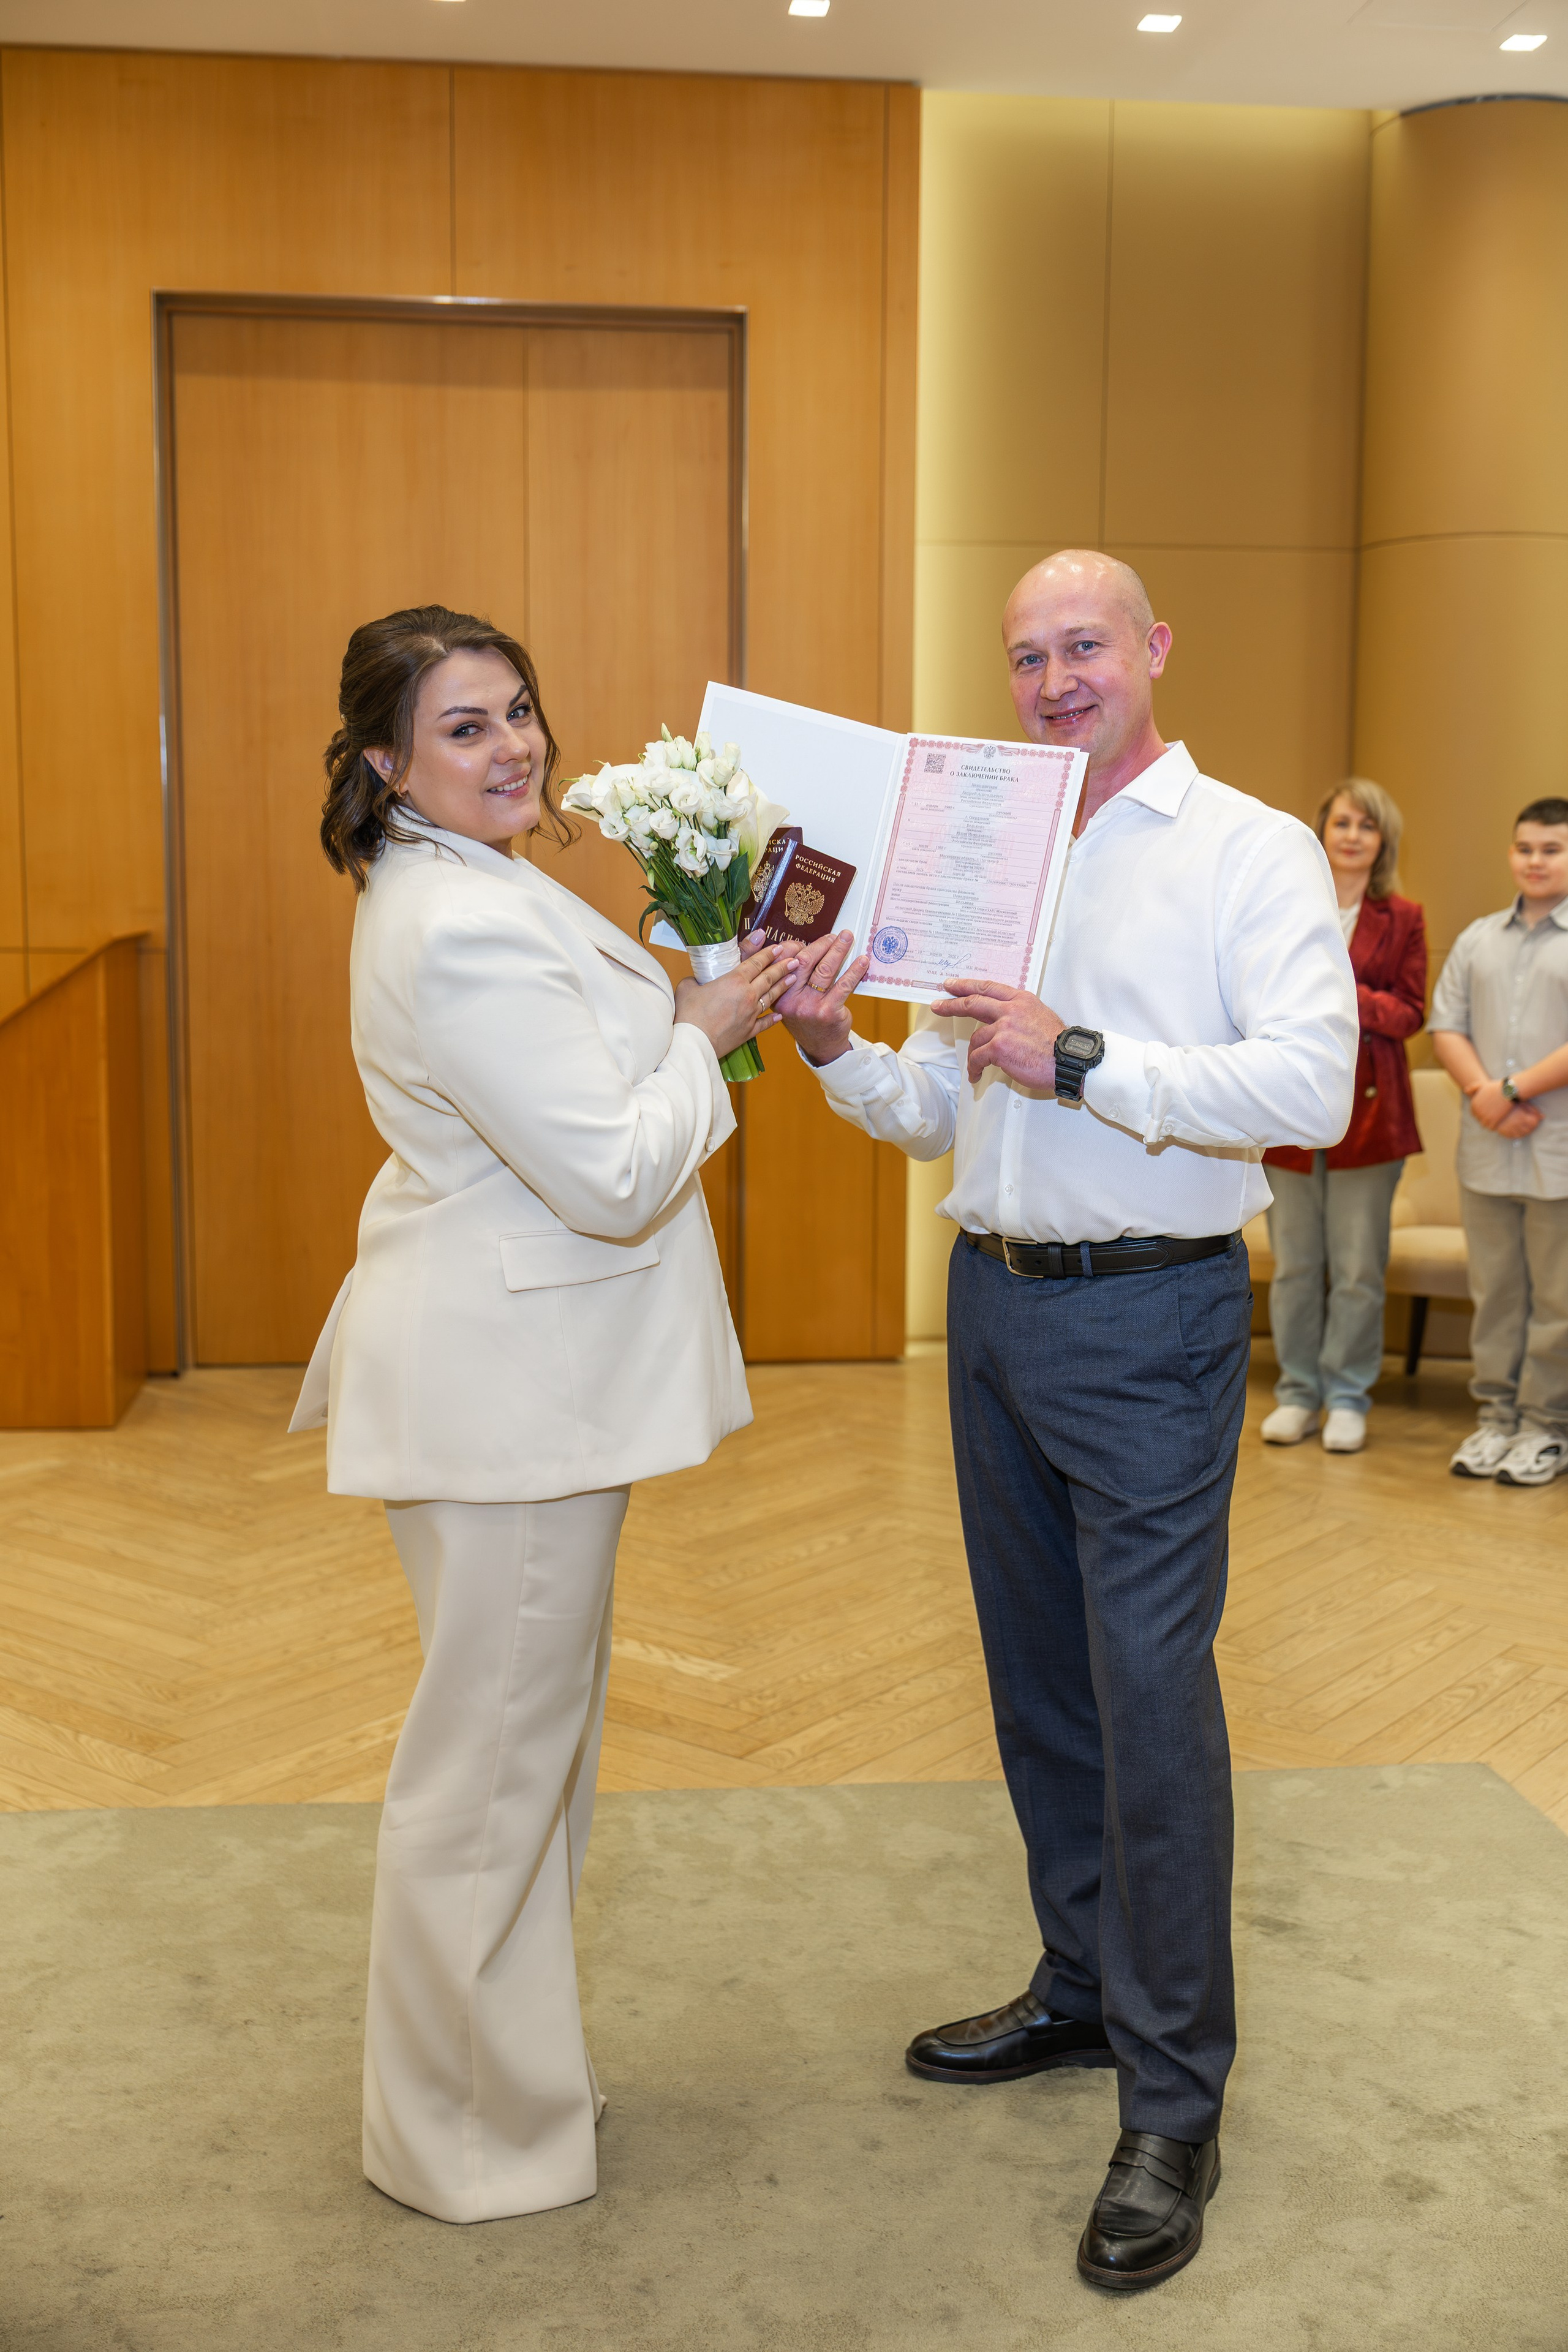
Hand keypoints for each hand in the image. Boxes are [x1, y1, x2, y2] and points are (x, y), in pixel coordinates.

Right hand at [674, 934, 798, 1060]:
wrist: (694, 1042)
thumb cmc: (688, 1014)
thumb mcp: (687, 987)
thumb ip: (696, 979)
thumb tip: (697, 980)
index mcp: (733, 981)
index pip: (756, 963)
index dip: (768, 954)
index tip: (778, 947)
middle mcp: (747, 995)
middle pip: (768, 978)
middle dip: (782, 967)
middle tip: (794, 960)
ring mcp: (750, 1014)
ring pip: (771, 997)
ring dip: (783, 987)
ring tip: (793, 978)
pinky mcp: (748, 1031)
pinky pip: (764, 1023)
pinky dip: (772, 1019)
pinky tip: (779, 1016)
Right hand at [775, 930, 870, 1064]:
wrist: (820, 1047)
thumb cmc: (807, 1016)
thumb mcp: (791, 999)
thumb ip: (792, 976)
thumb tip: (806, 945)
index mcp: (777, 993)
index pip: (782, 961)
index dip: (794, 946)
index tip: (806, 940)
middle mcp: (790, 1000)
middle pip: (804, 961)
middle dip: (821, 944)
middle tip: (834, 936)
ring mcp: (809, 1006)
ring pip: (825, 970)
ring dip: (838, 950)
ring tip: (848, 938)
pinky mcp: (828, 1011)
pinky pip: (843, 985)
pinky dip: (854, 970)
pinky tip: (862, 961)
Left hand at [930, 978, 1064, 1088]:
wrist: (1069, 1061)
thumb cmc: (1058, 1045)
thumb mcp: (1041, 1017)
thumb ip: (1020, 1014)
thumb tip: (1003, 1020)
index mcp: (1021, 1000)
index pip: (989, 988)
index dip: (967, 986)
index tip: (953, 985)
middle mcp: (1011, 1010)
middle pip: (973, 1003)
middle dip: (951, 1004)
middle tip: (938, 1005)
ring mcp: (1004, 1027)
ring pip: (976, 1038)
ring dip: (973, 1054)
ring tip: (974, 1065)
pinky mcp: (999, 1047)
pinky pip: (978, 1057)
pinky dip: (975, 1067)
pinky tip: (976, 1074)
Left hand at [1468, 1077, 1519, 1131]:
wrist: (1508, 1092)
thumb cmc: (1497, 1088)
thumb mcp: (1484, 1086)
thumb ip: (1474, 1087)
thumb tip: (1465, 1091)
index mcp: (1474, 1104)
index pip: (1474, 1113)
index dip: (1482, 1112)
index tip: (1489, 1110)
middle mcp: (1477, 1112)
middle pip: (1480, 1119)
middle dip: (1486, 1118)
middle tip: (1494, 1114)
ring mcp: (1484, 1117)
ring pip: (1485, 1124)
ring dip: (1490, 1123)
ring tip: (1497, 1118)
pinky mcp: (1492, 1122)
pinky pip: (1491, 1127)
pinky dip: (1495, 1126)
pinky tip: (1500, 1121)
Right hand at [1498, 1102, 1542, 1138]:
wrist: (1493, 1104)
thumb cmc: (1510, 1103)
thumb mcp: (1523, 1104)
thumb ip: (1534, 1110)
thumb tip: (1542, 1117)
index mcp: (1523, 1118)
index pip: (1535, 1123)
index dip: (1535, 1120)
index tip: (1533, 1117)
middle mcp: (1517, 1125)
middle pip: (1529, 1130)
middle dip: (1531, 1125)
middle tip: (1529, 1121)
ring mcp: (1510, 1130)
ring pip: (1522, 1134)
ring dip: (1525, 1130)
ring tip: (1523, 1124)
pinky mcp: (1504, 1132)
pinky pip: (1513, 1136)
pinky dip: (1516, 1133)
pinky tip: (1516, 1128)